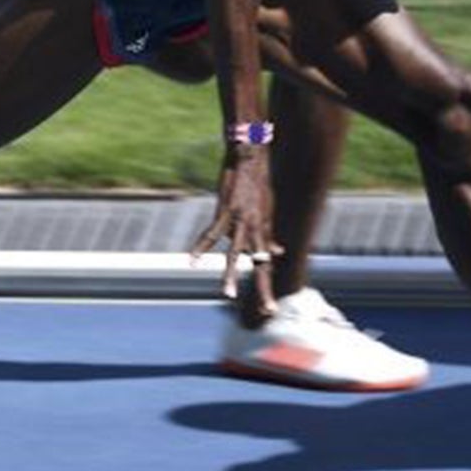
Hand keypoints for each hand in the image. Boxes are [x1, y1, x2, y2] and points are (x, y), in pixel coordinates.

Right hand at [191, 146, 282, 319]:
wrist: (251, 159)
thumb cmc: (258, 186)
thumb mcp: (268, 213)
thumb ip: (269, 235)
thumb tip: (278, 253)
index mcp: (263, 233)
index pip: (266, 265)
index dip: (267, 286)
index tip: (269, 309)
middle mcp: (256, 230)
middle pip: (260, 265)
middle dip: (263, 288)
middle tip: (268, 311)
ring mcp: (241, 222)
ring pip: (235, 254)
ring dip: (229, 274)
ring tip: (225, 294)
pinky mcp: (226, 211)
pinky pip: (211, 233)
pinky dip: (200, 246)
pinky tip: (191, 259)